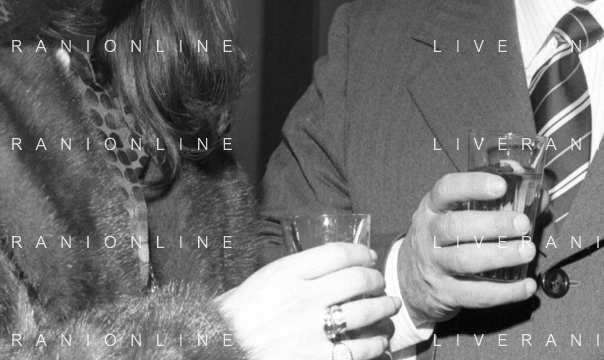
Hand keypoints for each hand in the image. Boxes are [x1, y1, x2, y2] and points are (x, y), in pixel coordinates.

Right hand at [216, 242, 401, 359]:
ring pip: (365, 314)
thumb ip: (286, 275)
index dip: (359, 253)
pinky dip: (375, 345)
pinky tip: (378, 342)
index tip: (367, 257)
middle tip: (381, 284)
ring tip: (388, 310)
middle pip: (356, 280)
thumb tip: (318, 271)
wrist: (214, 351)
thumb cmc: (229, 321)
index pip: (336, 253)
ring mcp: (312, 332)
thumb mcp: (253, 285)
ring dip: (383, 310)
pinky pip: (359, 350)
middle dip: (376, 281)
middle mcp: (302, 298)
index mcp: (284, 274)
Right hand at [398, 172, 539, 324]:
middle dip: (492, 224)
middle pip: (455, 227)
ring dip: (500, 256)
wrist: (410, 281)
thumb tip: (538, 193)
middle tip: (523, 223)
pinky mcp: (445, 294)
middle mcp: (429, 234)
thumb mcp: (455, 213)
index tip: (500, 185)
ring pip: (464, 260)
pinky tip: (526, 285)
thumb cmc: (443, 239)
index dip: (472, 185)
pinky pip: (476, 294)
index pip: (447, 190)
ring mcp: (435, 265)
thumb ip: (496, 201)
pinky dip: (504, 292)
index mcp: (433, 208)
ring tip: (527, 251)